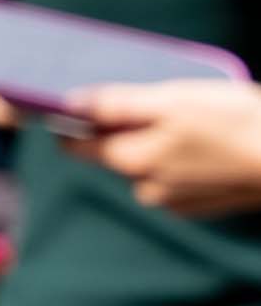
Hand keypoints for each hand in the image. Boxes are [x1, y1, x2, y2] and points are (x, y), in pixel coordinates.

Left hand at [64, 78, 260, 215]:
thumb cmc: (236, 125)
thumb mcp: (172, 101)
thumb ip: (115, 105)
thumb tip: (70, 103)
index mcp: (130, 162)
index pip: (76, 145)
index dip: (75, 121)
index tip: (88, 102)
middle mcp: (146, 188)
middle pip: (113, 154)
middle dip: (126, 128)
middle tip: (160, 103)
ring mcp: (176, 200)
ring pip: (148, 164)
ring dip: (160, 143)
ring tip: (195, 121)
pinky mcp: (202, 203)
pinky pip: (176, 177)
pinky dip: (185, 159)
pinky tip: (210, 143)